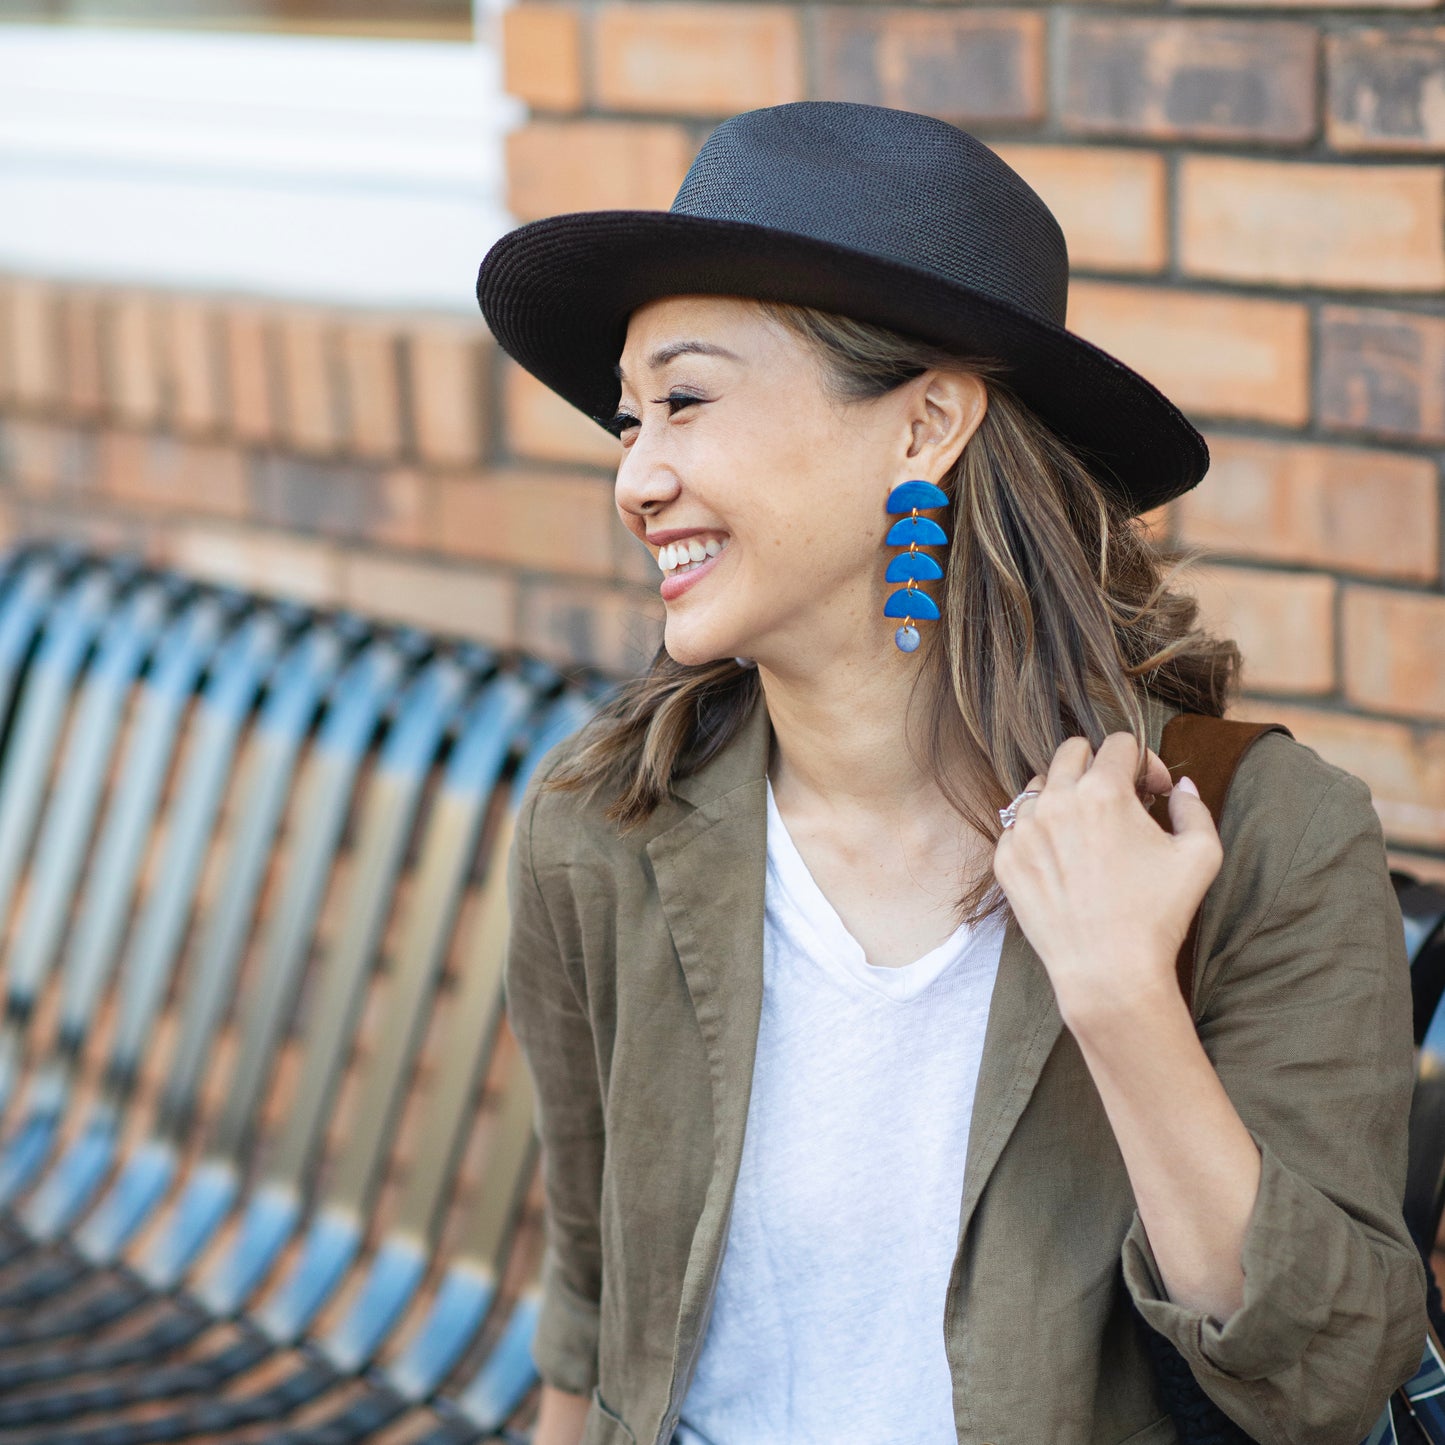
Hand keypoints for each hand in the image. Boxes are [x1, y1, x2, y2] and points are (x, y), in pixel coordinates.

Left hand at [991, 732, 1223, 1029]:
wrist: (1107, 971)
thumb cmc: (1158, 915)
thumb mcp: (1201, 855)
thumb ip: (1193, 807)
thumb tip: (1179, 788)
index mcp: (1102, 790)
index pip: (1118, 743)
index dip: (1143, 762)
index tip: (1152, 791)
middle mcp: (1056, 801)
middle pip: (1071, 752)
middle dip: (1098, 767)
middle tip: (1118, 801)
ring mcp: (1023, 830)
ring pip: (1039, 787)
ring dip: (1065, 796)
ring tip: (1088, 831)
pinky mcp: (1005, 859)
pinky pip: (1018, 826)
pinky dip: (1040, 833)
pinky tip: (1065, 861)